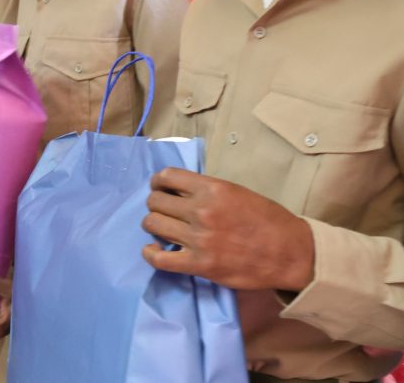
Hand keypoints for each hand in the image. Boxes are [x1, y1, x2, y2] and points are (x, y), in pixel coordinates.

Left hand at [141, 168, 314, 291]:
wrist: (291, 253)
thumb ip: (207, 191)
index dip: (158, 182)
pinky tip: (154, 251)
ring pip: (153, 225)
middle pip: (155, 202)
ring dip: (154, 226)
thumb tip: (179, 192)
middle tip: (164, 211)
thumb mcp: (237, 192)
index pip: (167, 177)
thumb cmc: (268, 220)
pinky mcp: (200, 265)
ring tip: (162, 229)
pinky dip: (150, 254)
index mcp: (212, 189)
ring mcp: (199, 239)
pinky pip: (160, 259)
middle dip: (156, 204)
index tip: (159, 188)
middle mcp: (202, 211)